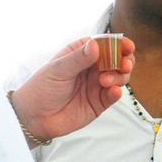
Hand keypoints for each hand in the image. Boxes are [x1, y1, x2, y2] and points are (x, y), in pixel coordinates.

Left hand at [10, 36, 134, 144]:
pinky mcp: (98, 103)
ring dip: (119, 77)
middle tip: (124, 65)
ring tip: (106, 81)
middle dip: (125, 61)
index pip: (104, 44)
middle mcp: (92, 68)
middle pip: (117, 60)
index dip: (118, 44)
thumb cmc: (42, 88)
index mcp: (81, 53)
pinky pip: (112, 96)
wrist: (33, 117)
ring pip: (119, 77)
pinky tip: (113, 91)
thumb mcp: (58, 70)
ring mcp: (96, 85)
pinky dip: (116, 92)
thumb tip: (96, 45)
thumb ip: (78, 59)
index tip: (127, 46)